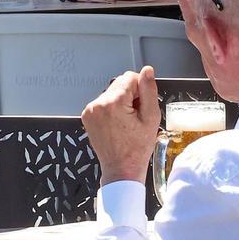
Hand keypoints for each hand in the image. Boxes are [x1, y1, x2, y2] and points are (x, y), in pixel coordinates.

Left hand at [82, 66, 160, 184]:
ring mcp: (90, 110)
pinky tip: (118, 124)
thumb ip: (149, 90)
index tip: (141, 106)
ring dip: (121, 101)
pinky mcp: (87, 115)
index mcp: (113, 103)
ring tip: (126, 122)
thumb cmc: (137, 148)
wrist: (121, 168)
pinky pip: (103, 102)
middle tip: (135, 116)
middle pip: (120, 83)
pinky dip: (112, 108)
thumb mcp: (151, 118)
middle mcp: (98, 104)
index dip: (141, 90)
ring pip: (112, 92)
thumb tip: (147, 70)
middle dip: (131, 95)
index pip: (130, 77)